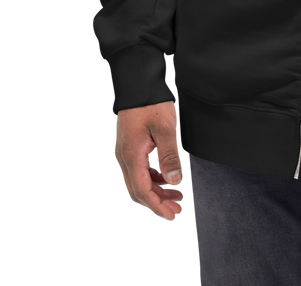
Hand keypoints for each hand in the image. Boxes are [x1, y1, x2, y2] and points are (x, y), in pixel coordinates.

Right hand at [112, 100, 185, 223]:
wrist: (136, 83)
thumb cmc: (150, 103)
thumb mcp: (165, 127)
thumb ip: (170, 155)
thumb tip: (175, 181)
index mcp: (131, 157)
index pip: (143, 193)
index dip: (158, 208)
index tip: (173, 217)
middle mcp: (122, 159)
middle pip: (137, 193)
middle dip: (157, 204)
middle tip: (177, 210)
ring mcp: (123, 153)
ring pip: (137, 183)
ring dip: (156, 192)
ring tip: (177, 195)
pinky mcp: (127, 147)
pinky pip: (137, 171)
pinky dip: (152, 179)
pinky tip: (166, 178)